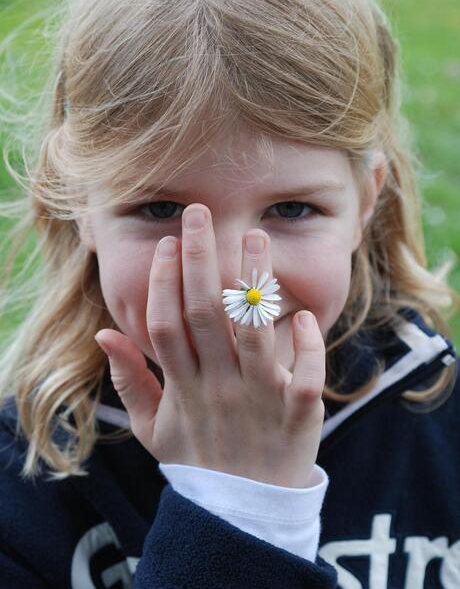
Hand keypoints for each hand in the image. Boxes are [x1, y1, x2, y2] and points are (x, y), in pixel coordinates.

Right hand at [95, 204, 325, 487]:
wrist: (243, 511)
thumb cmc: (197, 460)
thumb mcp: (152, 427)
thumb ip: (128, 380)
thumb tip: (103, 333)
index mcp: (183, 387)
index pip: (165, 324)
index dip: (164, 281)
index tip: (169, 242)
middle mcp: (218, 386)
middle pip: (204, 313)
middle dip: (200, 259)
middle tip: (201, 213)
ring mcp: (258, 399)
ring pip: (255, 331)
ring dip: (255, 282)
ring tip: (255, 235)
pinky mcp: (298, 415)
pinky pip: (304, 375)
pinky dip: (305, 344)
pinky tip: (300, 314)